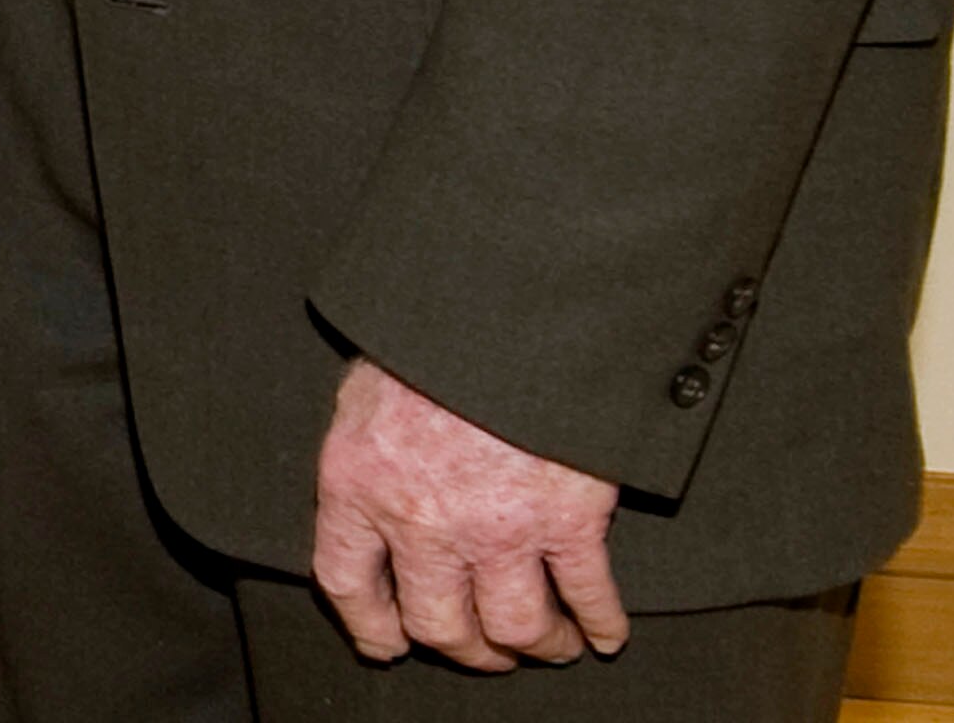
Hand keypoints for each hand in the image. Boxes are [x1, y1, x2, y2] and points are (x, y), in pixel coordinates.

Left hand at [311, 357, 628, 669]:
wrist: (501, 302)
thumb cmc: (426, 336)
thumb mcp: (363, 389)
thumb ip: (367, 454)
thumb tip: (370, 493)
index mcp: (359, 484)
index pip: (348, 584)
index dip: (372, 626)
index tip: (389, 643)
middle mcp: (422, 520)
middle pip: (440, 625)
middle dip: (466, 649)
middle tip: (485, 649)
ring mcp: (498, 526)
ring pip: (515, 628)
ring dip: (536, 645)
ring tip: (549, 643)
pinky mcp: (568, 518)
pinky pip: (588, 596)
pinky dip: (601, 624)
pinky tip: (604, 633)